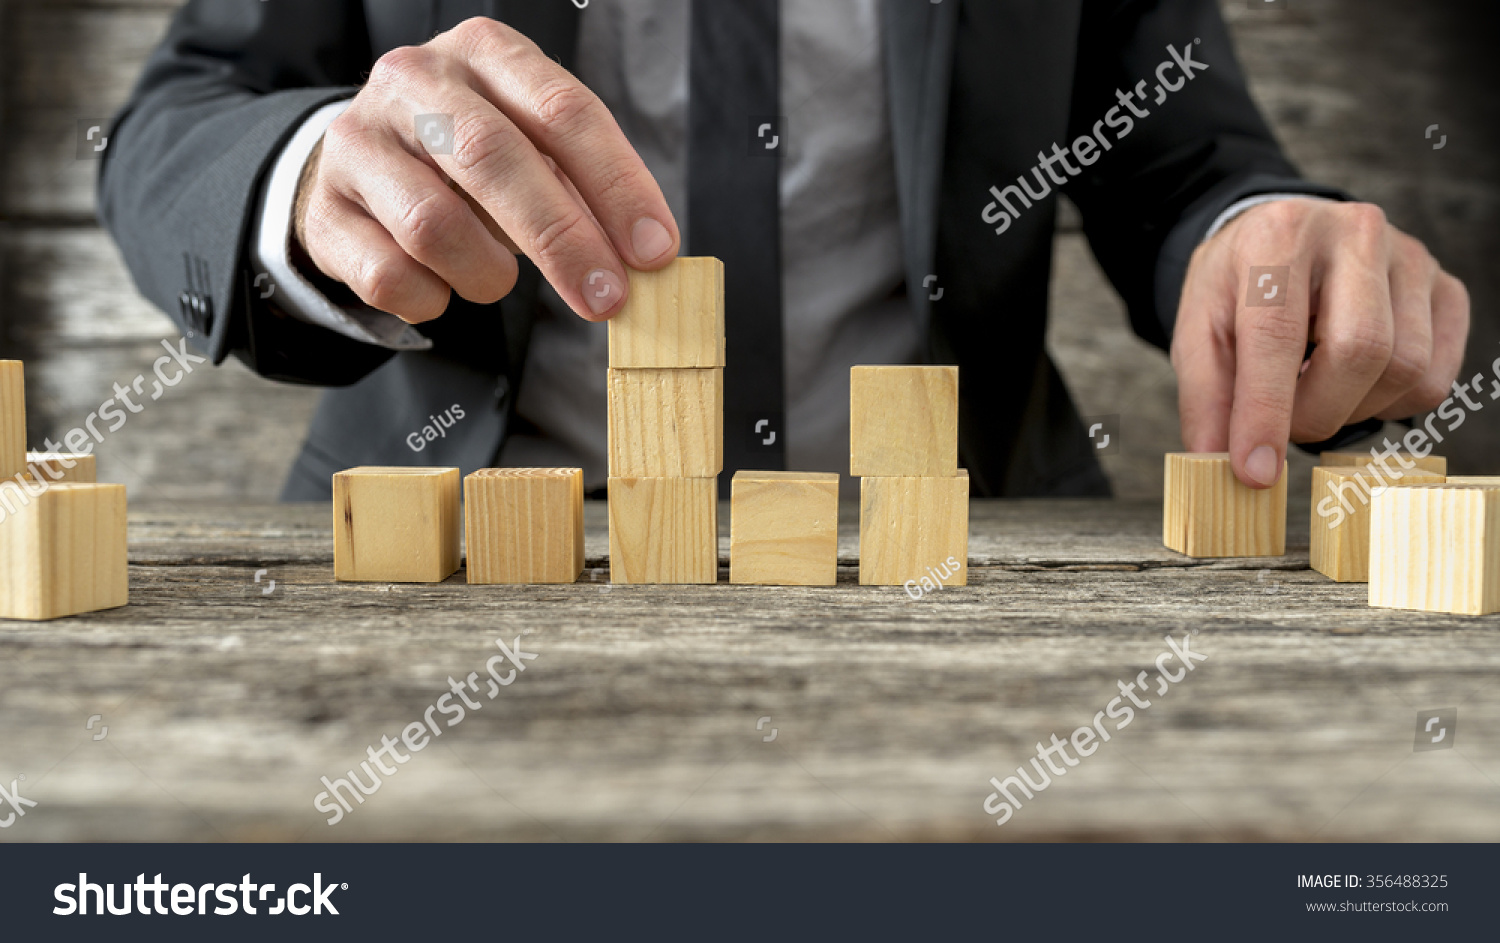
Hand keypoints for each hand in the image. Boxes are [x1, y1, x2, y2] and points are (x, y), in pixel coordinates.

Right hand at [293, 17, 679, 322]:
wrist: (362, 168)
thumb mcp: (531, 148)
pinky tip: (441, 286)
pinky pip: (390, 275)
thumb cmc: (470, 160)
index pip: (562, 110)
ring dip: (487, 274)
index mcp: (485, 52)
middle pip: (494, 158)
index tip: (654, 249)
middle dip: (562, 239)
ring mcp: (359, 142)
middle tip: (607, 298)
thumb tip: (641, 256)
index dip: (616, 184)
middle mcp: (415, 81)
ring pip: (434, 225)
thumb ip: (582, 189)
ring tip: (497, 280)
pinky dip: (433, 299)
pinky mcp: (324, 210)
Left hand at [1172, 198, 1469, 487]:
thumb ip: (1205, 396)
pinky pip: (1433, 379)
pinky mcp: (1445, 289)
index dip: (1266, 413)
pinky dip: (1390, 404)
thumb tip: (1218, 463)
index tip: (1255, 472)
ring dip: (1353, 410)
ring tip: (1314, 392)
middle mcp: (1356, 233)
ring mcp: (1411, 258)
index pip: (1278, 336)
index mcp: (1280, 236)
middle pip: (1359, 352)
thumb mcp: (1199, 330)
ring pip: (1405, 369)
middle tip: (1285, 423)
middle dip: (1316, 413)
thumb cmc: (1239, 288)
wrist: (1283, 239)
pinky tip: (1354, 385)